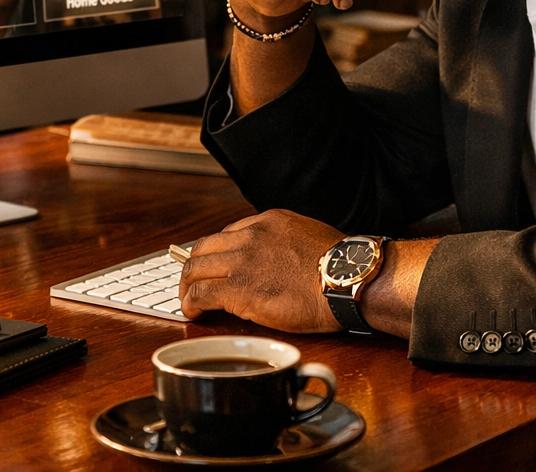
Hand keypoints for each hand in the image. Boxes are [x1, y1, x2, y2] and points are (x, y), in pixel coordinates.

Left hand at [178, 210, 343, 332]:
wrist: (348, 281)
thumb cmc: (340, 268)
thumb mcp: (309, 238)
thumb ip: (286, 245)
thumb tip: (279, 263)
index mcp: (268, 222)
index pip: (228, 234)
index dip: (218, 254)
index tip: (216, 267)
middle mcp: (249, 237)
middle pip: (204, 248)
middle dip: (194, 267)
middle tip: (193, 283)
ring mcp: (241, 262)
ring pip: (195, 269)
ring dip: (187, 286)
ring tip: (188, 300)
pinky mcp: (238, 289)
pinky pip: (201, 293)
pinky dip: (190, 303)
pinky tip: (192, 312)